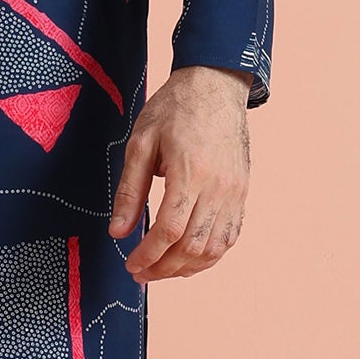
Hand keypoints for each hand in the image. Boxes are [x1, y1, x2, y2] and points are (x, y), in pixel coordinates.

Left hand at [109, 64, 251, 282]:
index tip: (131, 264)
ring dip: (186, 268)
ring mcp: (235, 192)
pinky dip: (209, 256)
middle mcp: (218, 187)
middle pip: (192, 246)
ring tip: (161, 270)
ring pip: (214, 248)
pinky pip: (229, 236)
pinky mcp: (242, 193)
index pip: (169, 230)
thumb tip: (117, 231)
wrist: (216, 85)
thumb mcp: (141, 143)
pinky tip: (189, 259)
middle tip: (140, 272)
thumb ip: (130, 190)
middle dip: (163, 268)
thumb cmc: (175, 109)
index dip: (148, 255)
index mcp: (190, 172)